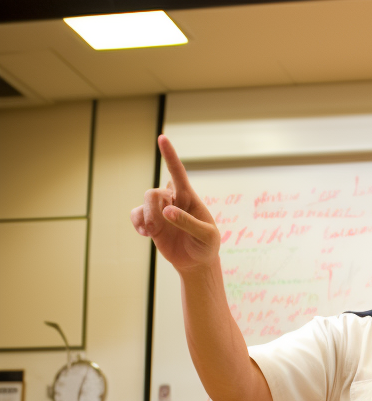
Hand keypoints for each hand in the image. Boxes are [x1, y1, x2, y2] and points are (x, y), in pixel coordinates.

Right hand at [130, 135, 219, 273]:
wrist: (196, 262)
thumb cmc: (207, 245)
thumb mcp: (207, 236)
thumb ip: (189, 222)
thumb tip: (167, 211)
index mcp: (189, 198)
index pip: (178, 173)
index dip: (170, 155)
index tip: (162, 138)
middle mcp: (173, 199)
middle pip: (153, 193)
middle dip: (151, 210)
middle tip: (157, 228)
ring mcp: (160, 209)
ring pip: (144, 202)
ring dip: (146, 218)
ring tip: (153, 233)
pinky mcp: (151, 221)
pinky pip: (135, 214)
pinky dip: (137, 222)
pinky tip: (145, 234)